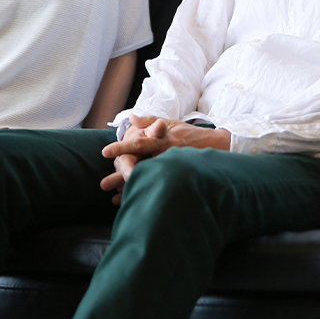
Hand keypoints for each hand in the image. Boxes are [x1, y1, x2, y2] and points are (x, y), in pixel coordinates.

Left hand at [99, 115, 230, 204]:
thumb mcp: (171, 123)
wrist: (216, 146)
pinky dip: (145, 192)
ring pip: (149, 178)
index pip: (139, 143)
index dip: (122, 148)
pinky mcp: (179, 177)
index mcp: (164, 140)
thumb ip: (150, 121)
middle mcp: (168, 154)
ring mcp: (174, 167)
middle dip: (121, 175)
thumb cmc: (189, 134)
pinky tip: (133, 200)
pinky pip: (159, 185)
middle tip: (103, 184)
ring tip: (114, 197)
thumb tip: (130, 118)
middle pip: (141, 166)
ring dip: (130, 187)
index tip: (105, 152)